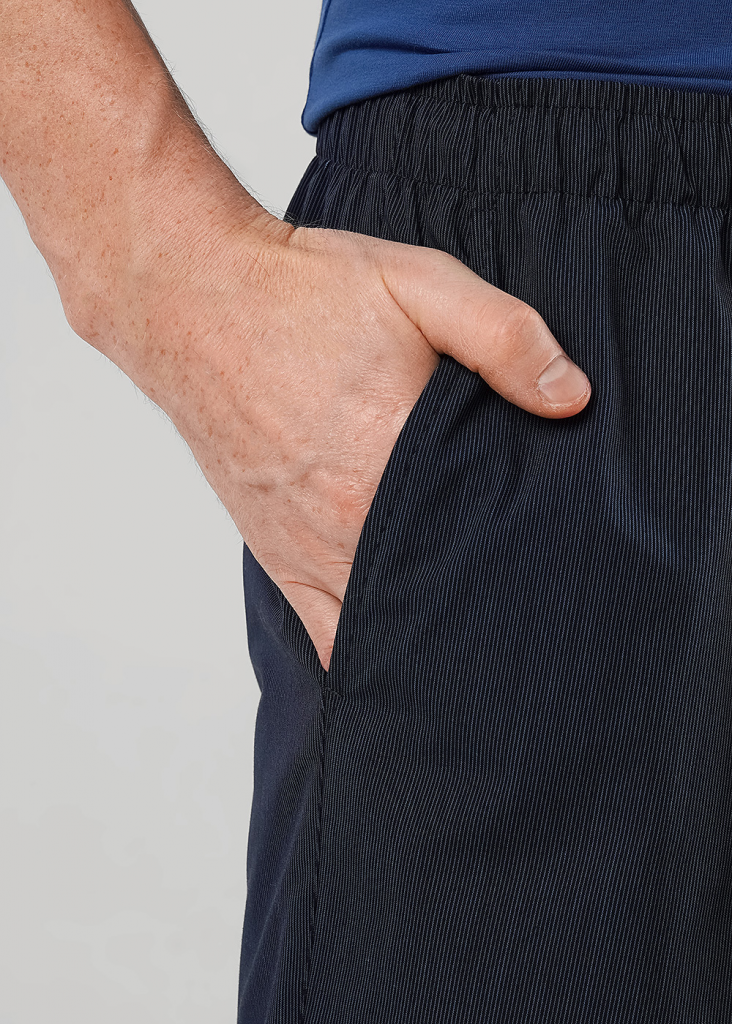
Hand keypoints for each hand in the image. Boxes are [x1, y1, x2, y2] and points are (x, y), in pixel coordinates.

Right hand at [97, 212, 590, 671]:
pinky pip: (327, 635)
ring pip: (387, 626)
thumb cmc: (302, 293)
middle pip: (438, 592)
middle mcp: (347, 523)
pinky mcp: (276, 557)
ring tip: (470, 620)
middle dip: (483, 595)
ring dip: (428, 625)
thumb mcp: (420, 284)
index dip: (528, 553)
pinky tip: (399, 648)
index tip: (554, 553)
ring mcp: (308, 550)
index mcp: (392, 463)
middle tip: (523, 589)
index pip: (485, 543)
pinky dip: (366, 648)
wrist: (195, 302)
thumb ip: (505, 337)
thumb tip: (572, 398)